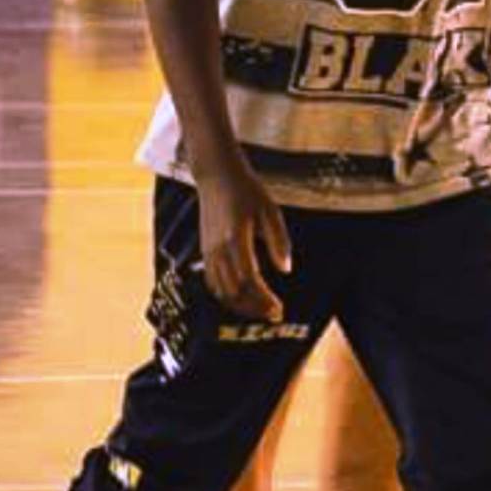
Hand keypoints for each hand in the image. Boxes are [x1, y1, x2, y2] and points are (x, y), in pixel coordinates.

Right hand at [197, 167, 292, 323]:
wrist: (216, 175)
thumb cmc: (247, 190)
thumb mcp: (270, 210)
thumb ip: (279, 240)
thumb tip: (286, 270)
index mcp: (236, 238)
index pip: (249, 280)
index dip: (264, 298)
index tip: (279, 308)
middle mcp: (218, 249)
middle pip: (234, 292)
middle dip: (254, 308)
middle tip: (274, 314)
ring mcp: (208, 251)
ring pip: (221, 291)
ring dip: (241, 306)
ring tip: (261, 310)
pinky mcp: (204, 251)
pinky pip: (212, 283)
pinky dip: (226, 297)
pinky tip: (243, 298)